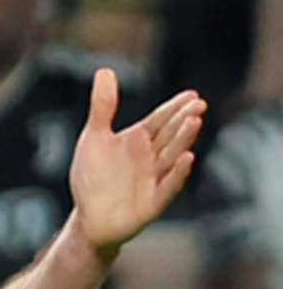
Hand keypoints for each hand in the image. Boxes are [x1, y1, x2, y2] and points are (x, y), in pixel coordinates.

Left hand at [69, 68, 205, 256]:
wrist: (89, 218)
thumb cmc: (94, 176)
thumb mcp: (94, 137)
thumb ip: (103, 107)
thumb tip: (105, 70)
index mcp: (138, 141)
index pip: (160, 120)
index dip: (174, 108)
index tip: (192, 94)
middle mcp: (150, 158)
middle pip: (169, 135)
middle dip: (183, 120)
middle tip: (199, 105)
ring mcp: (154, 180)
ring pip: (171, 157)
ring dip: (182, 141)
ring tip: (194, 122)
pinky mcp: (152, 202)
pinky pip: (167, 186)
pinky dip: (177, 173)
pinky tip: (186, 157)